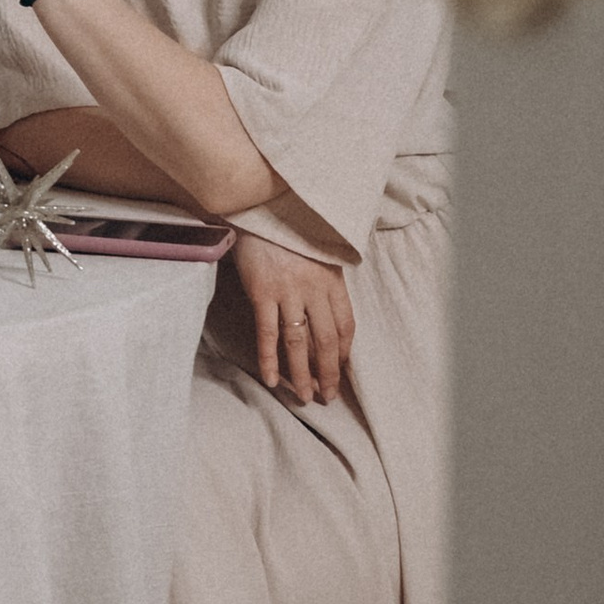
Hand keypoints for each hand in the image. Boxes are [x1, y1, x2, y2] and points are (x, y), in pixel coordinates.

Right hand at [226, 230, 354, 409]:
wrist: (257, 205)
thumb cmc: (288, 228)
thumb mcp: (318, 250)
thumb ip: (324, 279)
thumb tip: (324, 311)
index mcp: (333, 278)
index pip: (346, 326)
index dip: (344, 354)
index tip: (341, 371)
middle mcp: (314, 288)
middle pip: (326, 341)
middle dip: (328, 373)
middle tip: (328, 397)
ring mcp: (287, 291)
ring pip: (299, 343)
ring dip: (302, 374)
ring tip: (305, 397)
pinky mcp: (262, 292)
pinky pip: (268, 333)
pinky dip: (269, 359)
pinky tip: (272, 380)